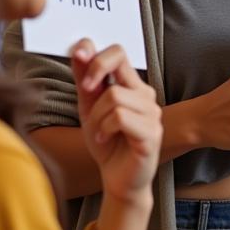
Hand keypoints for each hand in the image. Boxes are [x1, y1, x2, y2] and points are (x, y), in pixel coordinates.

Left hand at [72, 38, 161, 204]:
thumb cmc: (107, 144)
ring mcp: (152, 112)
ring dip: (96, 116)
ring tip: (98, 132)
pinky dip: (104, 129)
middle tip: (85, 92)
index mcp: (132, 86)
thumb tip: (80, 49)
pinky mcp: (151, 132)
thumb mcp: (89, 109)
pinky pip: (119, 117)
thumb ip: (86, 81)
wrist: (119, 180)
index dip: (95, 53)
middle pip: (117, 61)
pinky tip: (103, 140)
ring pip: (114, 95)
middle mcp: (146, 94)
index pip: (118, 52)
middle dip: (93, 73)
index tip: (78, 58)